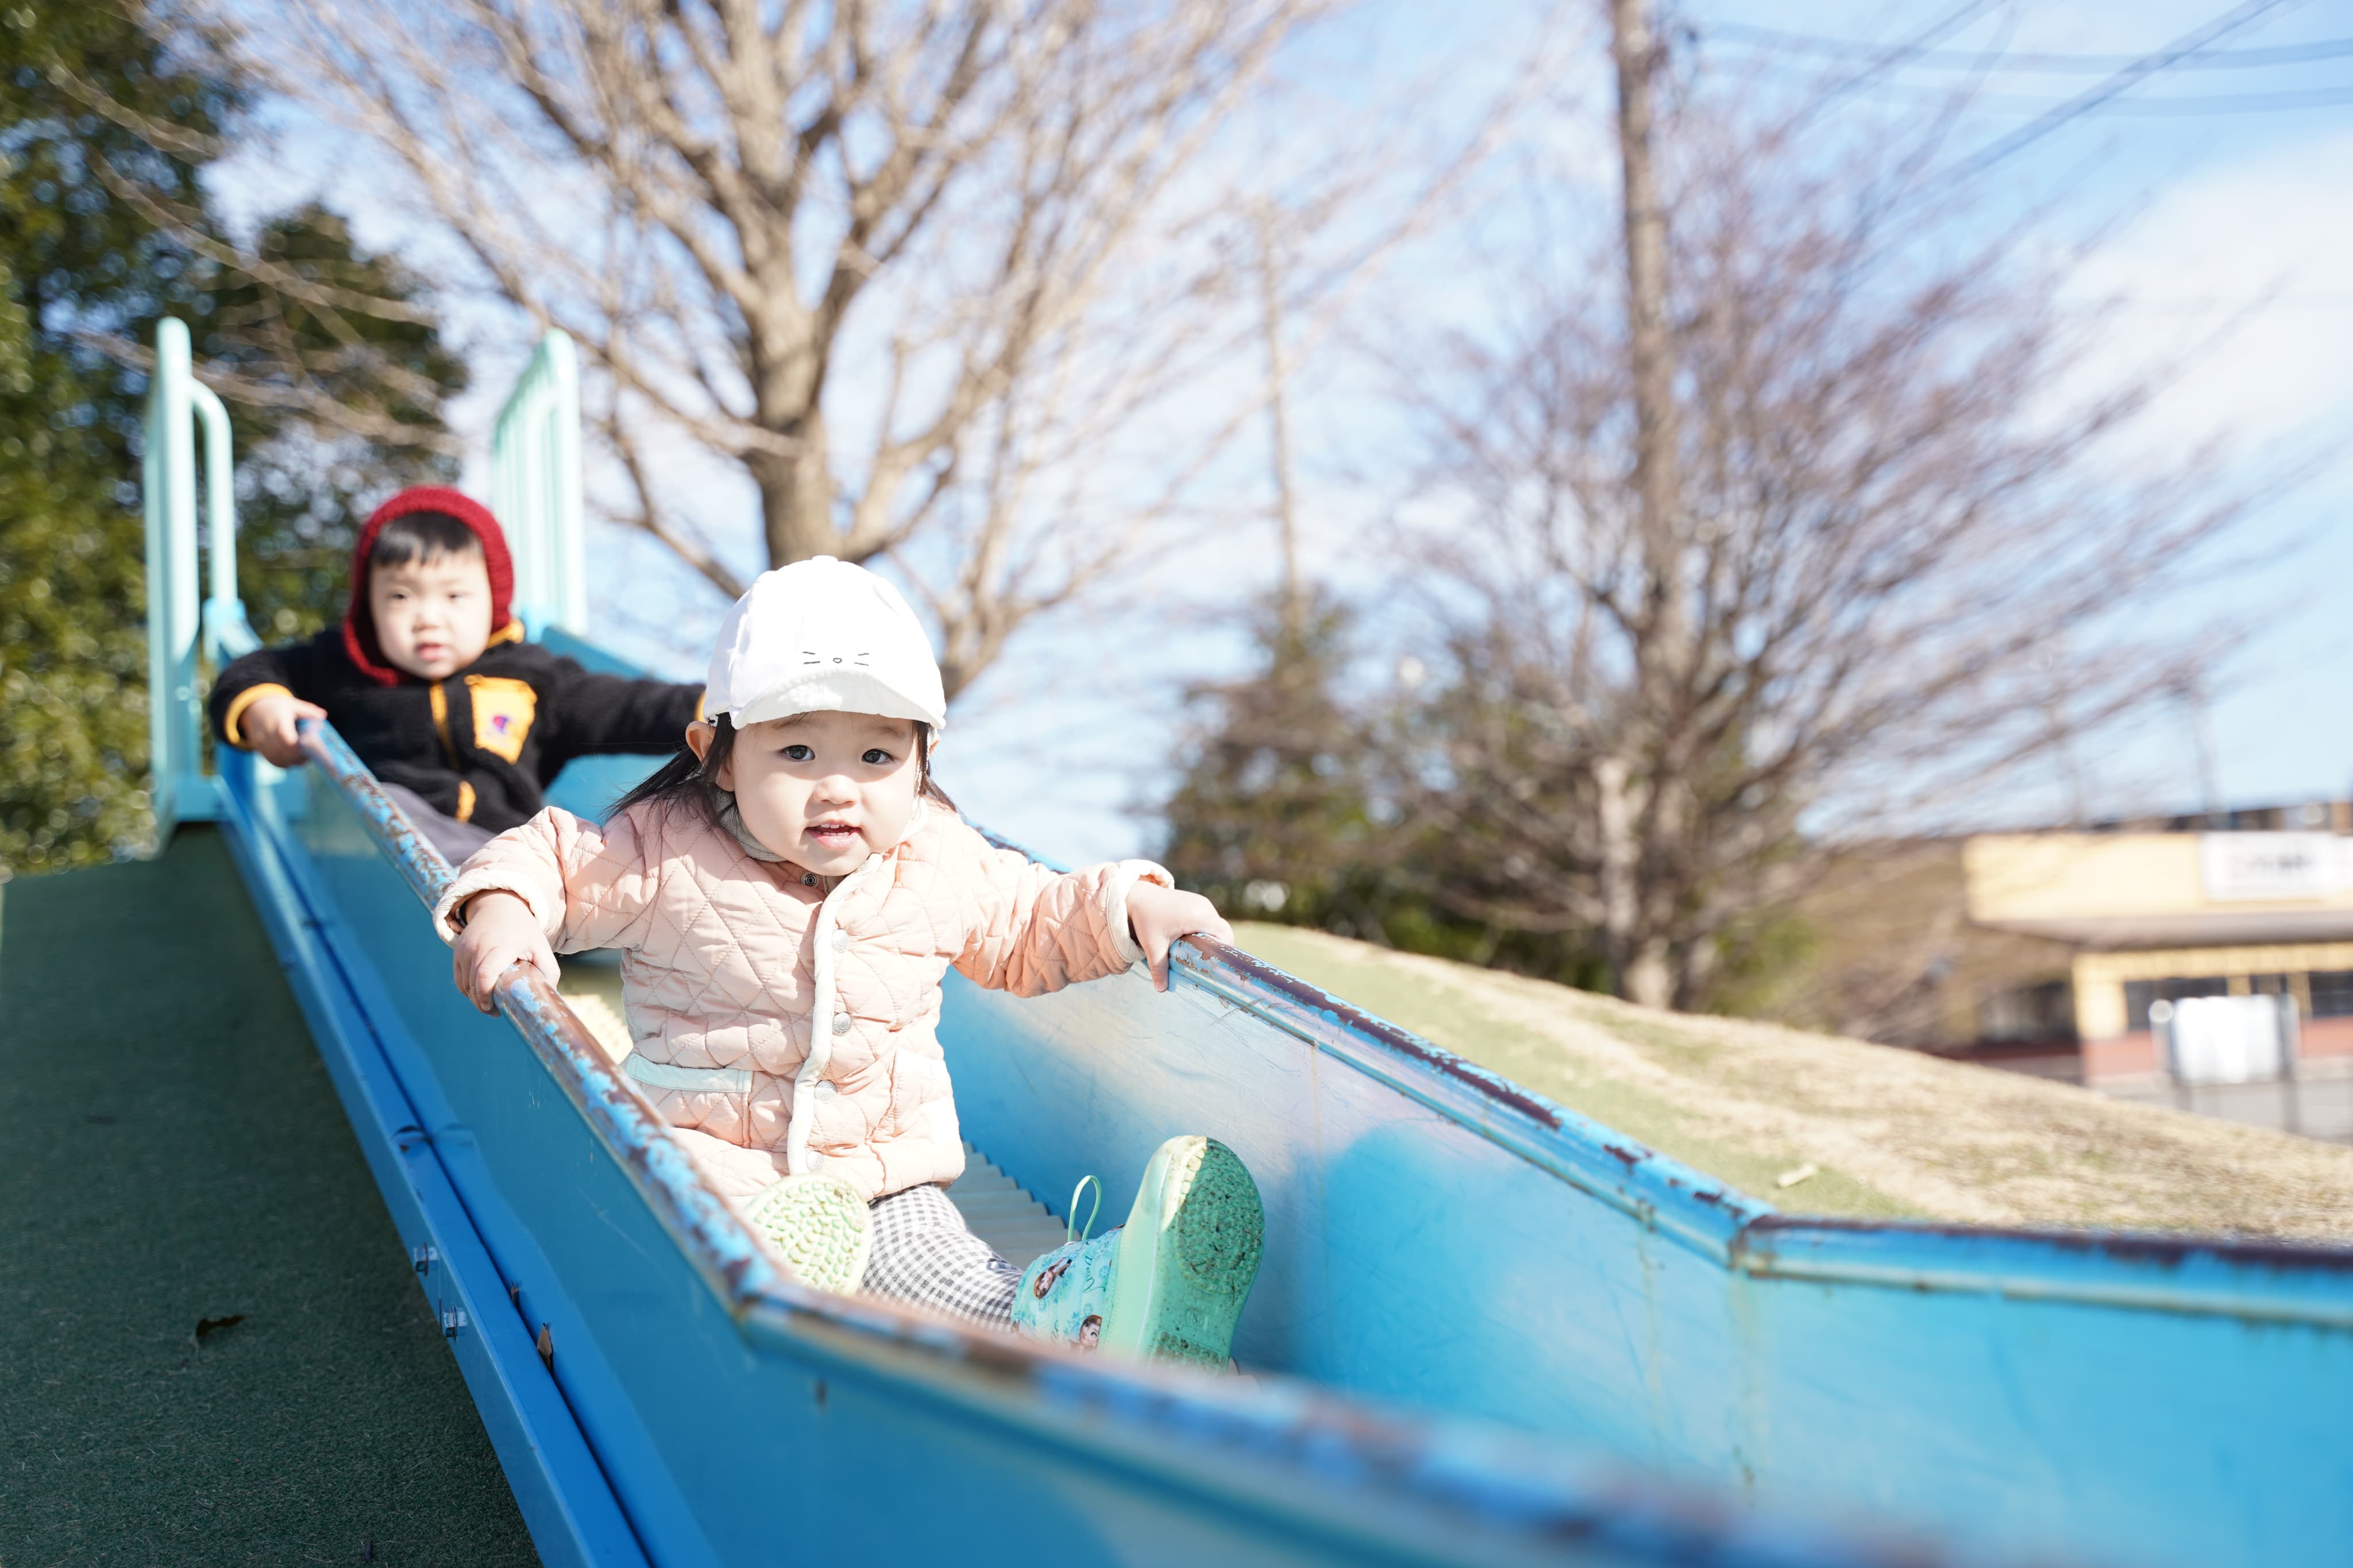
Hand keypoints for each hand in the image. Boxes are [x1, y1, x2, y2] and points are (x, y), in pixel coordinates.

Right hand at [238, 692, 328, 767]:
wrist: (254, 709)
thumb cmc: (278, 707)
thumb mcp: (293, 705)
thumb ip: (308, 711)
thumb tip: (323, 715)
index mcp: (278, 722)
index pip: (287, 740)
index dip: (299, 748)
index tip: (308, 748)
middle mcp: (267, 733)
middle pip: (284, 753)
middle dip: (298, 757)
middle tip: (309, 755)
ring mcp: (261, 743)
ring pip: (278, 760)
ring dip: (292, 761)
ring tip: (301, 756)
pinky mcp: (259, 749)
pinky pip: (273, 761)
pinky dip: (284, 763)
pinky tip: (292, 758)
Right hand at [449, 890, 558, 1013]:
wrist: (499, 906)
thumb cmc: (523, 931)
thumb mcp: (541, 947)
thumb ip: (549, 970)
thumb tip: (546, 997)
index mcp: (501, 945)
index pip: (485, 974)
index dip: (485, 995)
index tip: (494, 1009)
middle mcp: (479, 946)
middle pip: (473, 983)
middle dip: (482, 1003)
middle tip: (495, 1012)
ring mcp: (465, 948)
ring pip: (464, 983)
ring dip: (474, 998)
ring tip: (489, 1005)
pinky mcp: (457, 951)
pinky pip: (459, 978)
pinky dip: (467, 990)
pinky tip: (479, 996)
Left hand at [1125, 883, 1232, 992]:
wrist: (1138, 895)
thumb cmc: (1146, 919)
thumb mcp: (1152, 945)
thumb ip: (1159, 968)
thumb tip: (1161, 989)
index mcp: (1199, 916)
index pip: (1225, 935)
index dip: (1224, 952)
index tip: (1216, 966)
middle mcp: (1204, 907)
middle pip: (1223, 931)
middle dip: (1217, 948)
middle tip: (1207, 964)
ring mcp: (1201, 902)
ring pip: (1216, 925)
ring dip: (1211, 939)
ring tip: (1199, 955)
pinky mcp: (1196, 901)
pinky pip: (1209, 918)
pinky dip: (1205, 930)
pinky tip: (1194, 942)